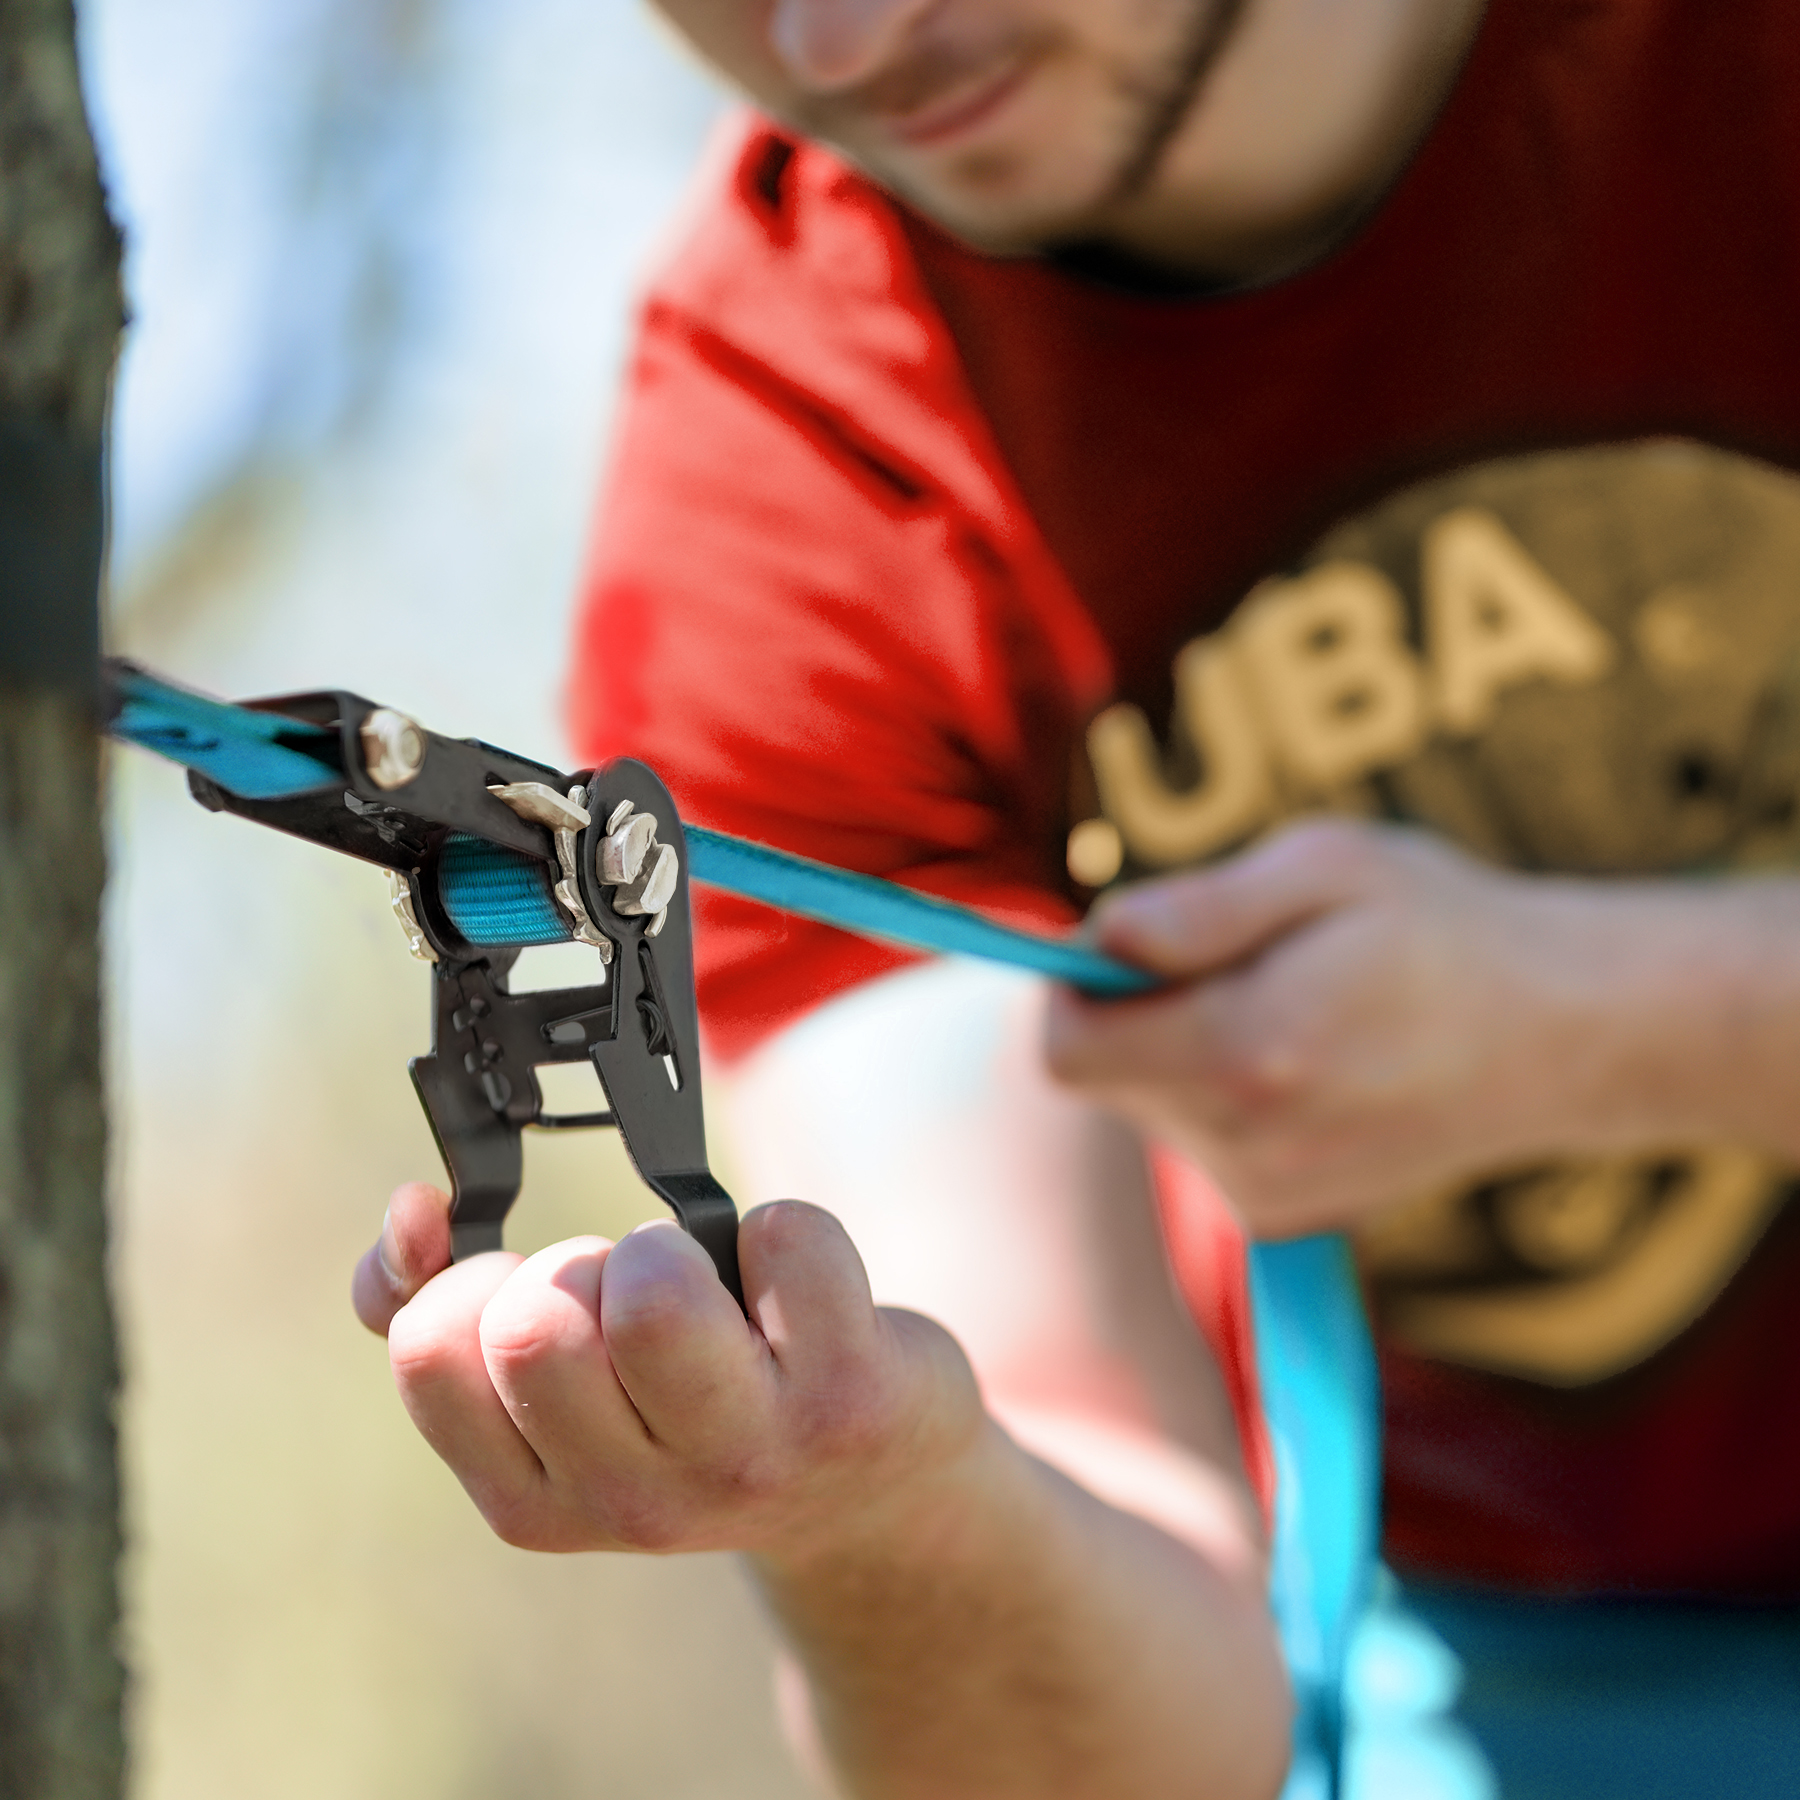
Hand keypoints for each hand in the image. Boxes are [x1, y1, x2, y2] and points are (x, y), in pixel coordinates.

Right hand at [351, 1184, 985, 1560]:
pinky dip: (786, 1228)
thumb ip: (441, 1304)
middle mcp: (633, 1502)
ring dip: (673, 1245)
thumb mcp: (560, 1397)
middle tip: (634, 1296)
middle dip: (580, 1262)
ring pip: (655, 1289)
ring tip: (706, 1288)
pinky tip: (797, 1289)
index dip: (475, 1280)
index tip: (527, 1285)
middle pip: (540, 1318)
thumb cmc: (691, 1409)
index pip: (434, 1350)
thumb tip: (410, 1210)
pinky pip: (784, 1237)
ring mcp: (747, 1456)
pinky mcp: (848, 1396)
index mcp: (533, 1500)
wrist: (870, 1491)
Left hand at [1045, 818, 1646, 1237]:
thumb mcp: (1326, 867)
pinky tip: (1311, 1054)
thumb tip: (1098, 938)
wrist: (1566, 1038)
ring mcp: (1267, 1196)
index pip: (1066, 1052)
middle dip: (1137, 1007)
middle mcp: (1245, 1146)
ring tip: (1293, 1000)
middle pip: (1106, 1076)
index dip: (1066, 988)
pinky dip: (1223, 1088)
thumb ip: (1198, 909)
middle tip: (1238, 954)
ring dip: (1185, 1044)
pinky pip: (1201, 1138)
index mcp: (1246, 1054)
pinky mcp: (1286, 1217)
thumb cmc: (1443, 929)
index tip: (1119, 942)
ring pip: (1152, 1105)